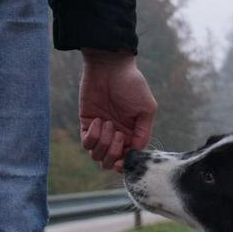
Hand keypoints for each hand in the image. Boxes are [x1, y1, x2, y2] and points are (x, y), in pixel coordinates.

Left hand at [79, 50, 156, 171]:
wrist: (109, 67)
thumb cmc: (131, 85)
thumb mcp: (146, 109)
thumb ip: (144, 132)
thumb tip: (137, 152)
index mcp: (132, 134)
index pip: (127, 159)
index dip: (125, 164)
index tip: (123, 162)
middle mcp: (116, 136)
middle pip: (110, 161)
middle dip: (113, 154)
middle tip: (118, 135)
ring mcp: (101, 131)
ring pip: (97, 155)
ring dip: (103, 144)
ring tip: (108, 124)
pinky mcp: (87, 124)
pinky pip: (86, 143)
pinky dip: (92, 136)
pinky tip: (98, 121)